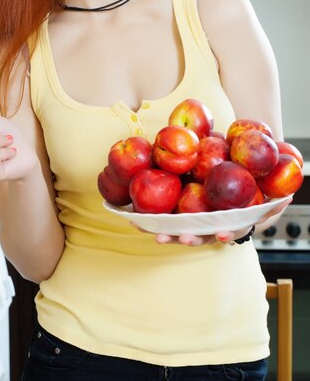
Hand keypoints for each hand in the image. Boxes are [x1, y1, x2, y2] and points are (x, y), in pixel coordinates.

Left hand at [131, 195, 292, 245]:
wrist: (230, 182)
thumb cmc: (249, 189)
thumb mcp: (264, 195)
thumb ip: (274, 199)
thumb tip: (287, 196)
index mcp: (231, 222)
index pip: (231, 230)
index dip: (225, 234)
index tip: (221, 234)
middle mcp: (211, 225)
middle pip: (201, 235)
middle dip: (191, 238)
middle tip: (183, 237)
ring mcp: (194, 222)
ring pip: (179, 230)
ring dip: (167, 233)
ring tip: (155, 234)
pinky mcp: (177, 213)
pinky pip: (163, 218)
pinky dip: (150, 221)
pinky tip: (134, 218)